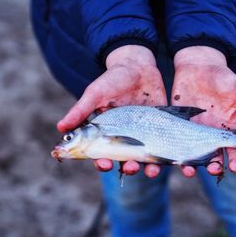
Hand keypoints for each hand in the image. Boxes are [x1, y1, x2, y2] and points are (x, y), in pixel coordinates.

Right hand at [57, 45, 166, 177]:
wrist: (138, 66)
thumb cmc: (112, 79)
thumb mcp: (95, 93)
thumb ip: (81, 110)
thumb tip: (61, 128)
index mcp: (108, 133)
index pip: (102, 154)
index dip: (102, 162)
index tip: (104, 164)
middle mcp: (126, 137)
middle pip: (126, 161)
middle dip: (129, 168)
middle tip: (132, 167)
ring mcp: (144, 134)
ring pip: (146, 158)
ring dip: (149, 168)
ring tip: (152, 171)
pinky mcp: (160, 128)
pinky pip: (165, 145)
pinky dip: (170, 155)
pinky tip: (174, 160)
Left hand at [171, 46, 235, 176]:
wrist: (198, 66)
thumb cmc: (223, 78)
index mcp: (229, 129)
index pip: (235, 150)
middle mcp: (211, 134)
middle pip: (214, 157)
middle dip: (214, 166)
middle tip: (214, 170)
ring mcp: (193, 131)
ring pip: (193, 153)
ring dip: (192, 164)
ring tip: (189, 170)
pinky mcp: (178, 125)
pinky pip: (175, 141)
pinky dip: (173, 150)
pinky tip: (171, 155)